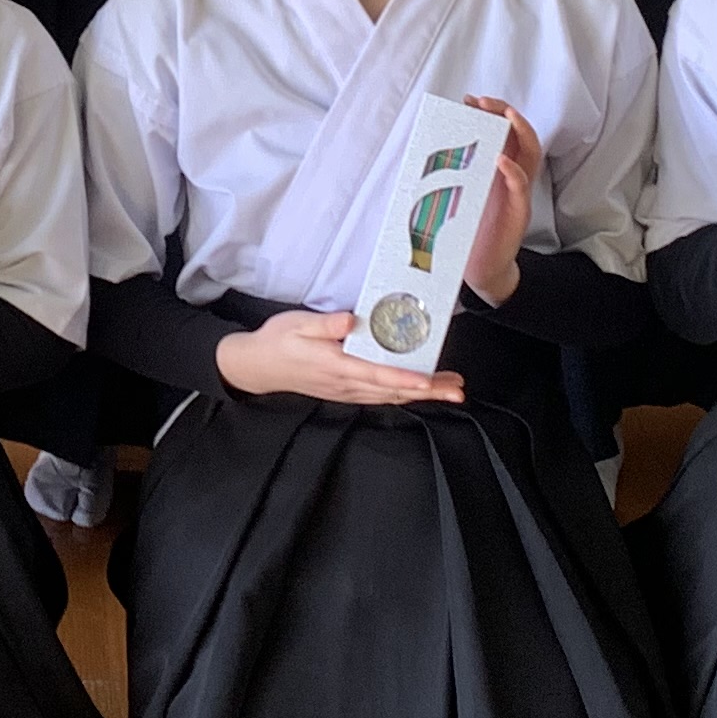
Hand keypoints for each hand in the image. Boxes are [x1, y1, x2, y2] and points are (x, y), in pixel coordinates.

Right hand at [213, 307, 462, 407]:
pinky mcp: (346, 391)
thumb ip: (325, 325)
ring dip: (422, 394)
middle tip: (457, 391)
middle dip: (428, 391)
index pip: (377, 375)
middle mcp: (346, 384)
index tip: (429, 381)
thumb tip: (351, 321)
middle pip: (393, 391)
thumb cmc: (278, 340)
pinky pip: (381, 396)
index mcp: (336, 366)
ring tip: (450, 390)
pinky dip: (404, 394)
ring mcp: (347, 391)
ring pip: (391, 396)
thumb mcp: (296, 324)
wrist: (258, 366)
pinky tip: (420, 390)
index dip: (405, 379)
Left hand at [458, 95, 544, 306]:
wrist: (482, 269)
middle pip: (519, 135)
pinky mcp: (519, 212)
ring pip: (530, 154)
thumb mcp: (455, 195)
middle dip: (504, 113)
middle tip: (484, 101)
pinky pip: (521, 187)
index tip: (469, 100)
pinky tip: (501, 160)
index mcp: (496, 169)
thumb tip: (422, 149)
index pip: (501, 132)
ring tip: (507, 116)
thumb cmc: (469, 232)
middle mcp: (511, 176)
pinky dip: (513, 171)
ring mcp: (518, 192)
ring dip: (521, 131)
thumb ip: (448, 174)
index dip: (489, 113)